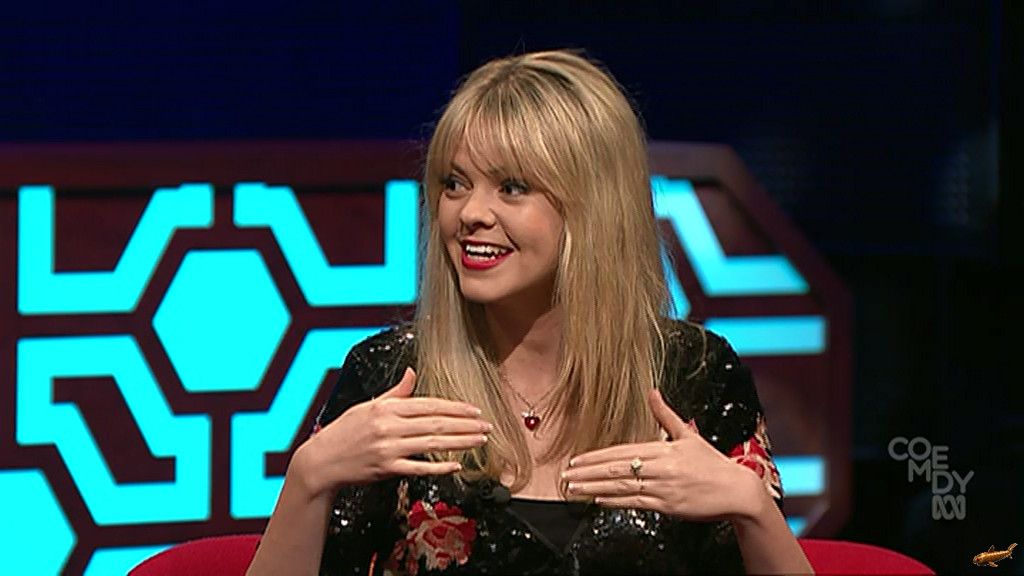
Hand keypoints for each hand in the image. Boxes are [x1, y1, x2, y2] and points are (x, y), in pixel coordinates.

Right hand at [293, 367, 490, 497]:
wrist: (321, 461)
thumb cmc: (345, 431)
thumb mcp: (369, 405)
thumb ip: (396, 392)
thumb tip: (412, 371)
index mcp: (386, 408)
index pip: (429, 405)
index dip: (455, 408)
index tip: (474, 410)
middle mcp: (389, 427)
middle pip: (436, 424)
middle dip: (465, 425)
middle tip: (486, 425)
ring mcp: (388, 448)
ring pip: (432, 445)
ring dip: (460, 443)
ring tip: (480, 441)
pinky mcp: (386, 469)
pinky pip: (419, 468)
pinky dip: (439, 467)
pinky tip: (457, 465)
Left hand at [560, 388, 767, 521]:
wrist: (737, 490)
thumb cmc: (712, 464)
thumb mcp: (688, 436)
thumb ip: (665, 415)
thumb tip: (651, 392)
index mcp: (663, 449)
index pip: (621, 451)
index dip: (597, 456)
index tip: (577, 458)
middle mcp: (661, 467)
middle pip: (616, 469)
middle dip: (588, 472)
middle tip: (567, 474)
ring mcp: (663, 488)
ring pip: (622, 487)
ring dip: (595, 488)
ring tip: (574, 489)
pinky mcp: (668, 506)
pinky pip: (635, 503)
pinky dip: (615, 501)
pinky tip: (598, 500)